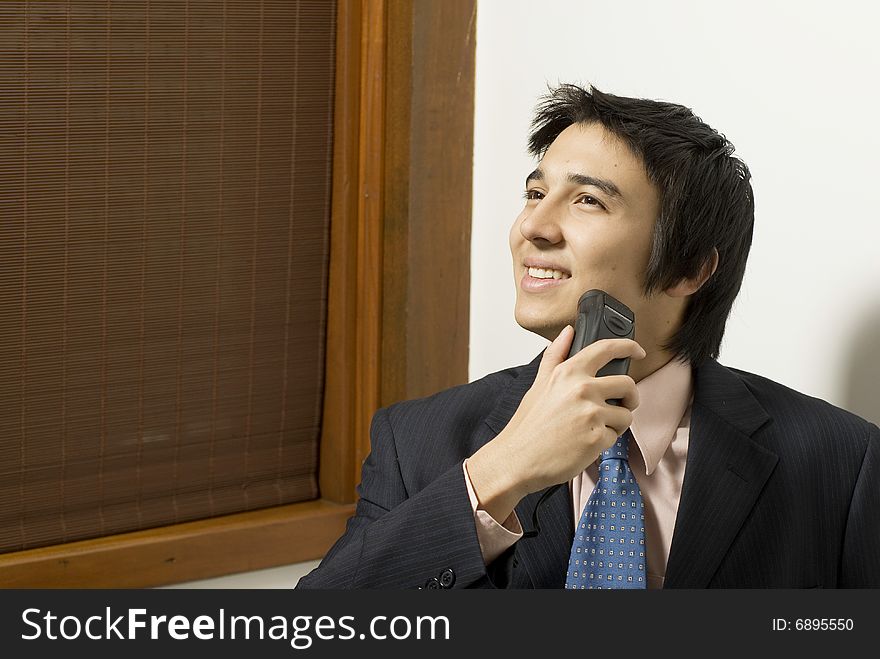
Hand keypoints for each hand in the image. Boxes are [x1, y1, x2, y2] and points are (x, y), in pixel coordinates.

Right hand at [466, 325, 645, 521]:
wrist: (518, 459)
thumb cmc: (528, 425)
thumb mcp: (539, 384)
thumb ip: (555, 355)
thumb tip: (567, 332)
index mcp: (568, 372)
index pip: (606, 349)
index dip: (628, 347)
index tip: (637, 351)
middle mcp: (582, 389)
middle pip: (628, 385)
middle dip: (629, 397)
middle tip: (621, 406)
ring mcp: (591, 413)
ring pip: (626, 415)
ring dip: (615, 424)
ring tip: (591, 429)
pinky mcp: (597, 438)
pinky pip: (616, 437)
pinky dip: (604, 442)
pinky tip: (584, 444)